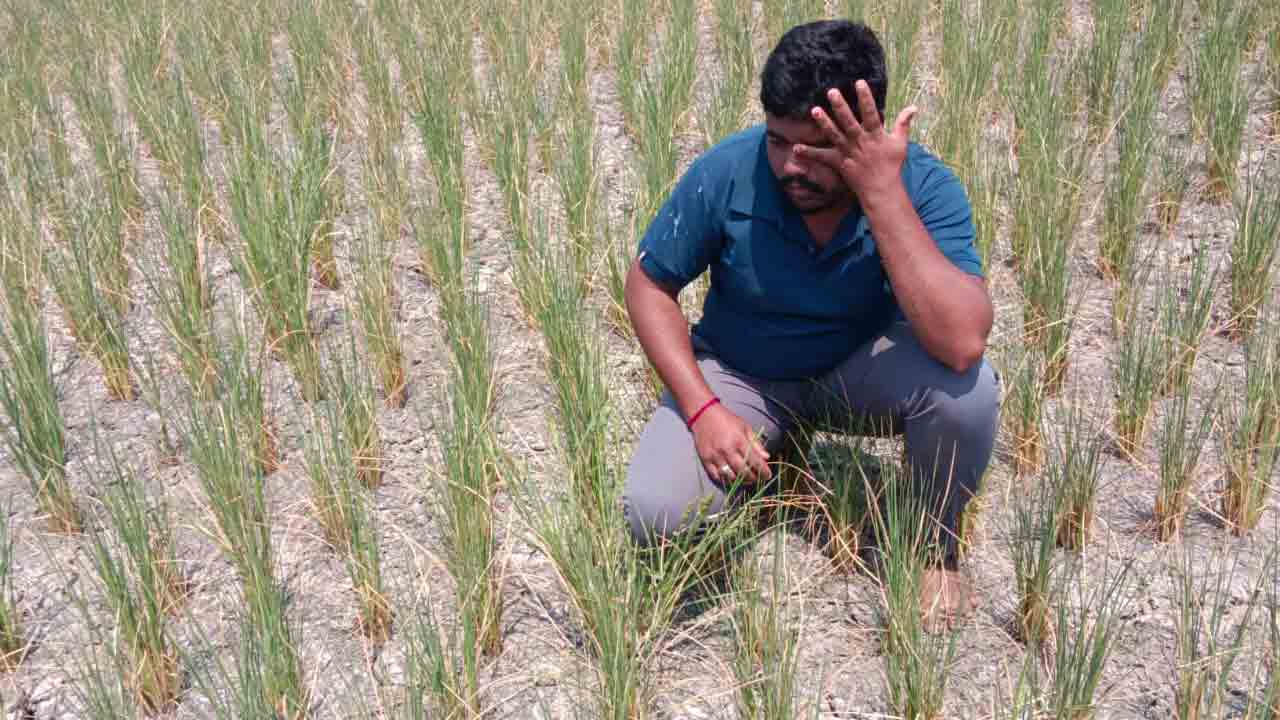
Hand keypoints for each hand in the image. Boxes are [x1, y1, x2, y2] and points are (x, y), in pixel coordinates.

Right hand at [691, 403, 770, 484]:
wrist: (704, 415)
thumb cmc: (727, 420)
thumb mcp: (745, 427)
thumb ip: (756, 443)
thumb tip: (766, 457)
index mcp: (739, 440)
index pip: (755, 461)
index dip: (763, 471)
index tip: (768, 475)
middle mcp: (727, 450)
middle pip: (743, 472)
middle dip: (753, 478)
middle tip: (757, 478)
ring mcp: (715, 456)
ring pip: (730, 476)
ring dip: (740, 480)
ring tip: (745, 478)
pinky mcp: (705, 459)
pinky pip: (716, 476)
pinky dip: (725, 479)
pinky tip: (731, 477)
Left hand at [793, 80, 917, 198]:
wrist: (881, 189)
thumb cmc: (892, 165)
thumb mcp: (900, 143)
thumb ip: (903, 124)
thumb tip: (913, 108)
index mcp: (875, 135)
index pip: (871, 113)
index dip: (865, 98)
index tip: (859, 82)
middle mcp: (860, 141)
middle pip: (849, 121)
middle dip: (840, 106)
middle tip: (831, 92)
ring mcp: (848, 152)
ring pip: (834, 135)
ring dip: (824, 123)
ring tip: (814, 110)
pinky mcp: (839, 162)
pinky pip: (822, 157)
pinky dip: (809, 153)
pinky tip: (795, 148)